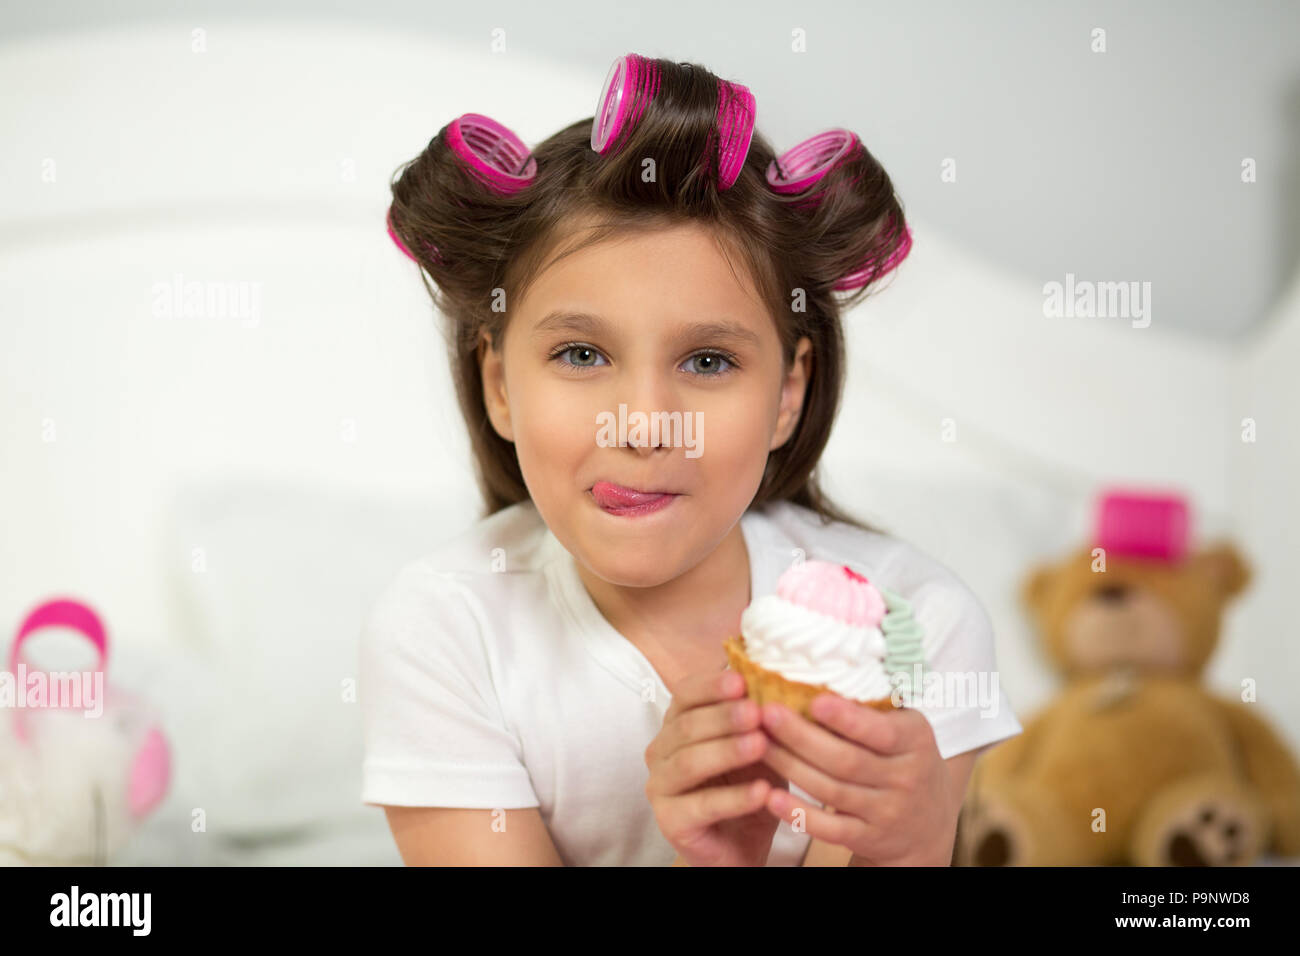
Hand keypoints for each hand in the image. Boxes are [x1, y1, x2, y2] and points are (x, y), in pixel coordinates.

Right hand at [645, 670, 789, 865]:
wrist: (740, 845)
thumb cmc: (747, 785)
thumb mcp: (759, 745)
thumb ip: (760, 718)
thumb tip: (778, 681)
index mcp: (677, 724)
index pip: (685, 694)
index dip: (711, 686)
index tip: (742, 680)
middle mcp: (661, 751)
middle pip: (687, 726)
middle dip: (723, 717)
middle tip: (757, 712)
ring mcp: (660, 787)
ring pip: (690, 763)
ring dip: (727, 751)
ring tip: (761, 745)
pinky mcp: (670, 822)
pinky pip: (702, 806)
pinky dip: (734, 798)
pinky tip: (762, 791)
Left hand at [757, 694, 954, 865]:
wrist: (927, 822)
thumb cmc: (903, 756)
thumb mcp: (905, 727)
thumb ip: (872, 706)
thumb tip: (817, 668)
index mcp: (916, 740)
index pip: (882, 731)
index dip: (847, 719)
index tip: (813, 702)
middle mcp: (906, 778)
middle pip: (847, 761)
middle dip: (802, 737)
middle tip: (766, 714)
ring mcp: (887, 812)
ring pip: (832, 791)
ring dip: (790, 767)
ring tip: (756, 743)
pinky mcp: (868, 838)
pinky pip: (830, 829)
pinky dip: (799, 814)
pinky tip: (771, 796)